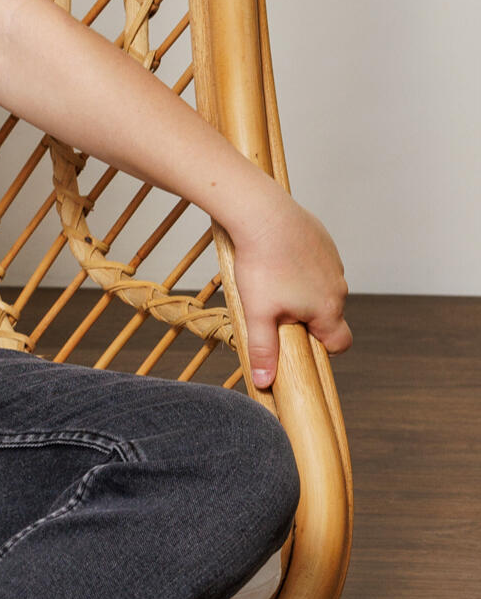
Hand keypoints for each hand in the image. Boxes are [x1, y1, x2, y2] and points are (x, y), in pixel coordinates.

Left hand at [227, 191, 350, 389]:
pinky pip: (316, 264)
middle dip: (305, 319)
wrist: (264, 215)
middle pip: (329, 316)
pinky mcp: (324, 243)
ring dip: (302, 291)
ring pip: (322, 288)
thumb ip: (264, 350)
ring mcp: (334, 263)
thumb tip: (266, 383)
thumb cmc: (261, 265)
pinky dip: (300, 267)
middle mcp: (338, 287)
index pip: (340, 343)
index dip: (321, 348)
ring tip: (271, 281)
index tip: (297, 341)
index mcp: (328, 309)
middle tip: (273, 308)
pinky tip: (277, 259)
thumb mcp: (257, 314)